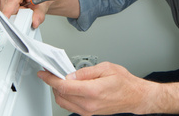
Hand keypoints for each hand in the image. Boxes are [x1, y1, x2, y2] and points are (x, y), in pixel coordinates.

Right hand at [0, 0, 48, 27]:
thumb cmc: (39, 0)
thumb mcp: (41, 9)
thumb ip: (38, 16)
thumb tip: (35, 22)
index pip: (12, 0)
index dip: (8, 10)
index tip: (6, 18)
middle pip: (7, 6)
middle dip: (15, 13)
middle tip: (25, 11)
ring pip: (3, 9)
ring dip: (12, 13)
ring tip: (21, 9)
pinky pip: (1, 10)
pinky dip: (8, 13)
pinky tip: (16, 10)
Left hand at [38, 62, 155, 115]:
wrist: (135, 96)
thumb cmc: (125, 82)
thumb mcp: (106, 68)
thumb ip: (86, 71)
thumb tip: (71, 75)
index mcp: (92, 91)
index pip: (64, 86)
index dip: (51, 79)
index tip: (44, 74)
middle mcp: (88, 104)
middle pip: (60, 95)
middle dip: (53, 84)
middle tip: (53, 73)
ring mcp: (88, 110)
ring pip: (64, 102)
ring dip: (58, 91)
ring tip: (61, 79)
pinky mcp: (89, 113)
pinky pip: (71, 106)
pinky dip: (66, 97)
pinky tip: (69, 88)